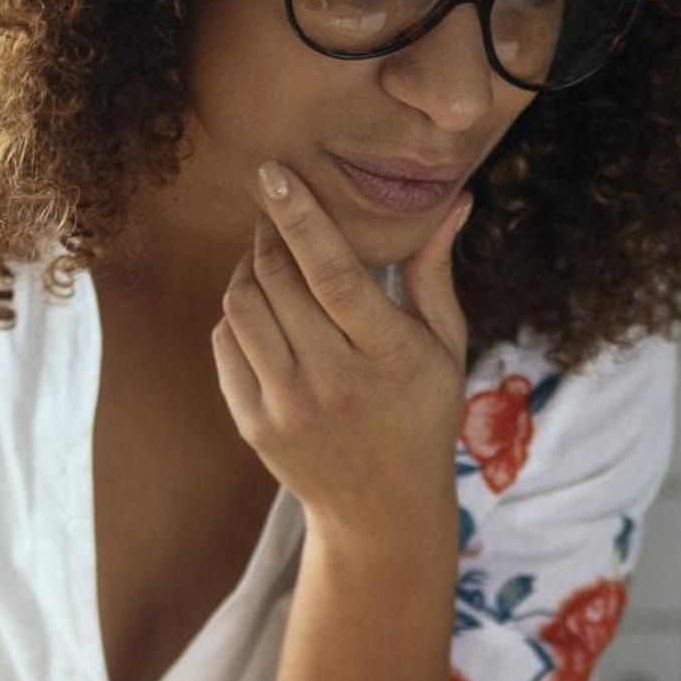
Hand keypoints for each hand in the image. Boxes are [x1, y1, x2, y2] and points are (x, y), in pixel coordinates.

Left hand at [212, 162, 471, 537]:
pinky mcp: (254, 424)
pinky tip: (263, 308)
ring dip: (248, 267)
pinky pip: (225, 343)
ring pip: (242, 305)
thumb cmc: (421, 413)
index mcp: (390, 355)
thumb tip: (455, 199)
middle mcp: (335, 381)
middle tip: (278, 209)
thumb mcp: (445, 346)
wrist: (382, 508)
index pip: (333, 274)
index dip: (300, 218)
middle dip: (270, 231)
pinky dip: (236, 313)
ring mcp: (289, 406)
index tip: (274, 172)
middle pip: (278, 280)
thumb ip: (435, 271)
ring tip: (270, 257)